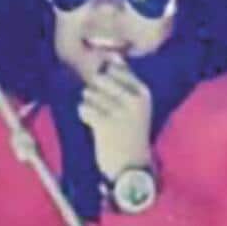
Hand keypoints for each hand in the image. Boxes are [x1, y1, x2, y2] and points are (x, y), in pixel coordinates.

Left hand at [78, 56, 152, 185]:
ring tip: (102, 121)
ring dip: (90, 106)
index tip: (111, 98)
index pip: (115, 68)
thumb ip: (125, 80)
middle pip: (99, 78)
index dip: (106, 80)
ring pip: (88, 92)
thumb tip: (112, 55)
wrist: (131, 170)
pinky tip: (94, 126)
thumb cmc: (129, 134)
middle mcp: (134, 100)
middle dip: (95, 92)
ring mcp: (120, 111)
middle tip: (105, 112)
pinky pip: (83, 107)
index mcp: (143, 93)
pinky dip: (84, 115)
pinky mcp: (105, 123)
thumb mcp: (135, 106)